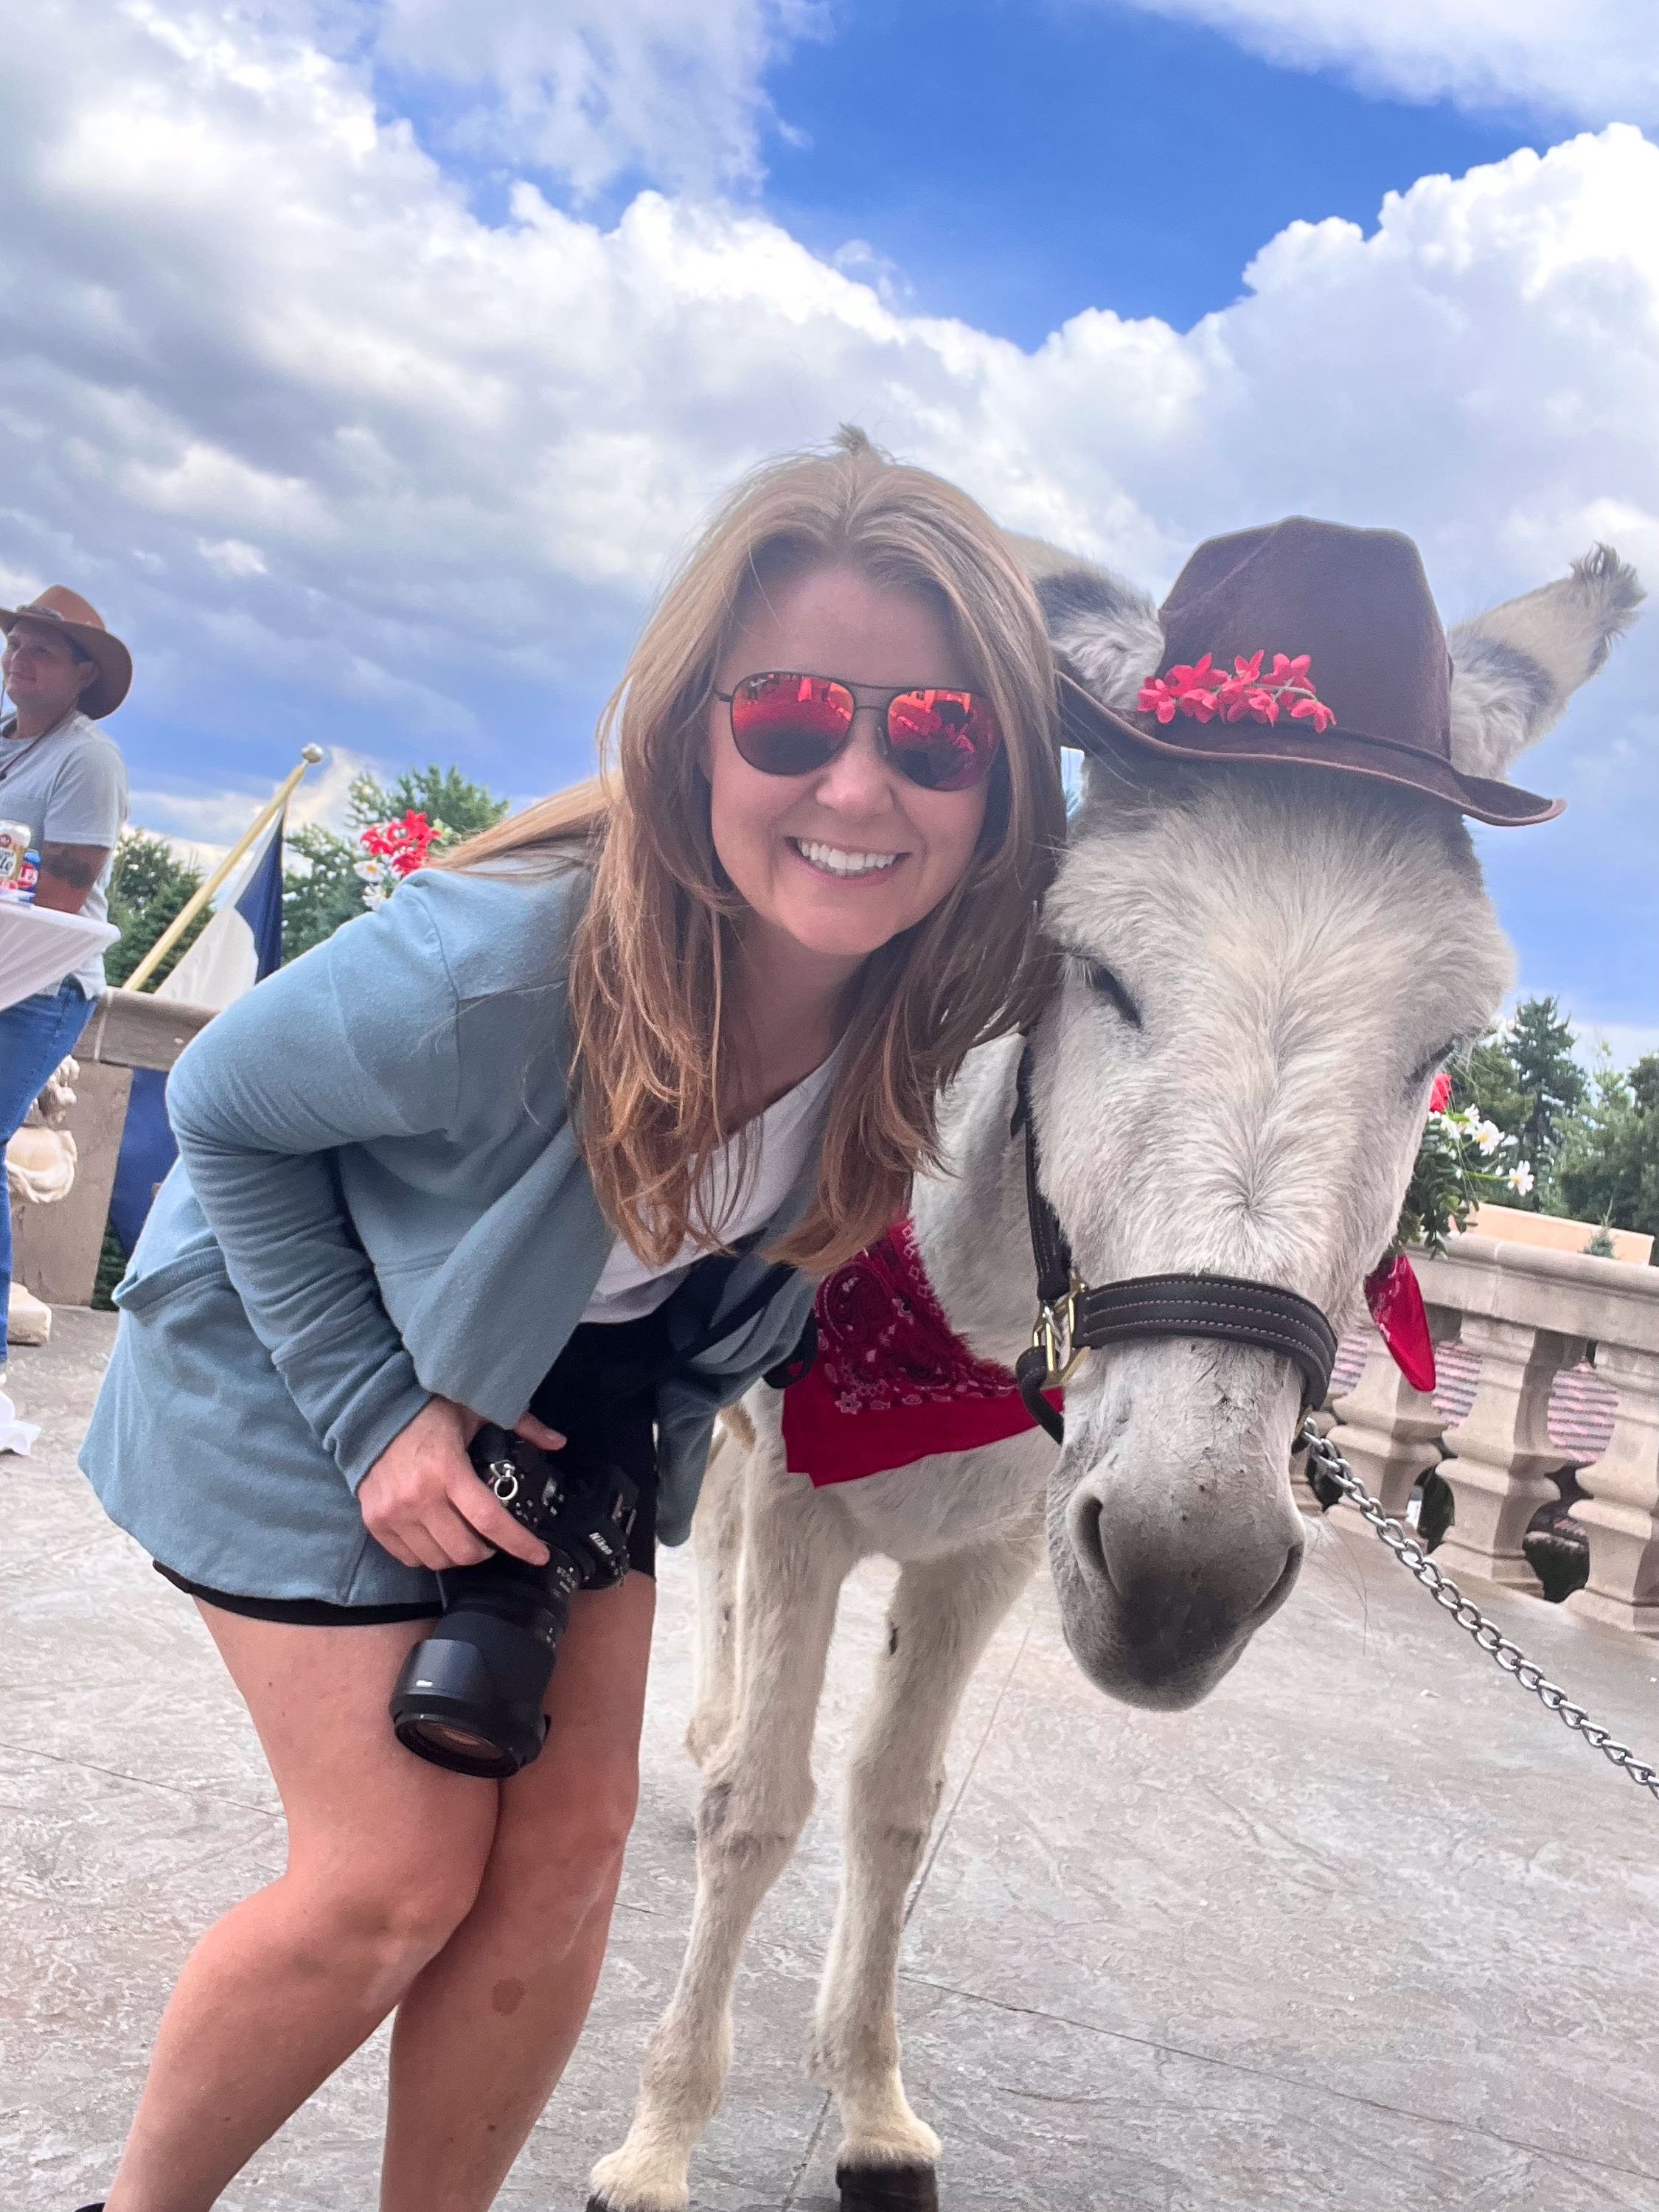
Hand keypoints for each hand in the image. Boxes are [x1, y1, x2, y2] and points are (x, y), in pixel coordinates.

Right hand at [357, 1397, 565, 1570]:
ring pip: (438, 1560)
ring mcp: (393, 1513)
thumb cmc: (428, 1410)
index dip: (519, 1543)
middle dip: (488, 1551)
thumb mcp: (476, 1410)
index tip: (539, 1555)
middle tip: (494, 1538)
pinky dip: (428, 1555)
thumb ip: (522, 1425)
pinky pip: (408, 1558)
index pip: (489, 1520)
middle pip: (465, 1550)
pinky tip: (438, 1538)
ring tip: (467, 1538)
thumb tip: (558, 1442)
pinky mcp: (374, 1520)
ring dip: (458, 1556)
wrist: (372, 1410)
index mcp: (448, 1470)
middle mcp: (418, 1497)